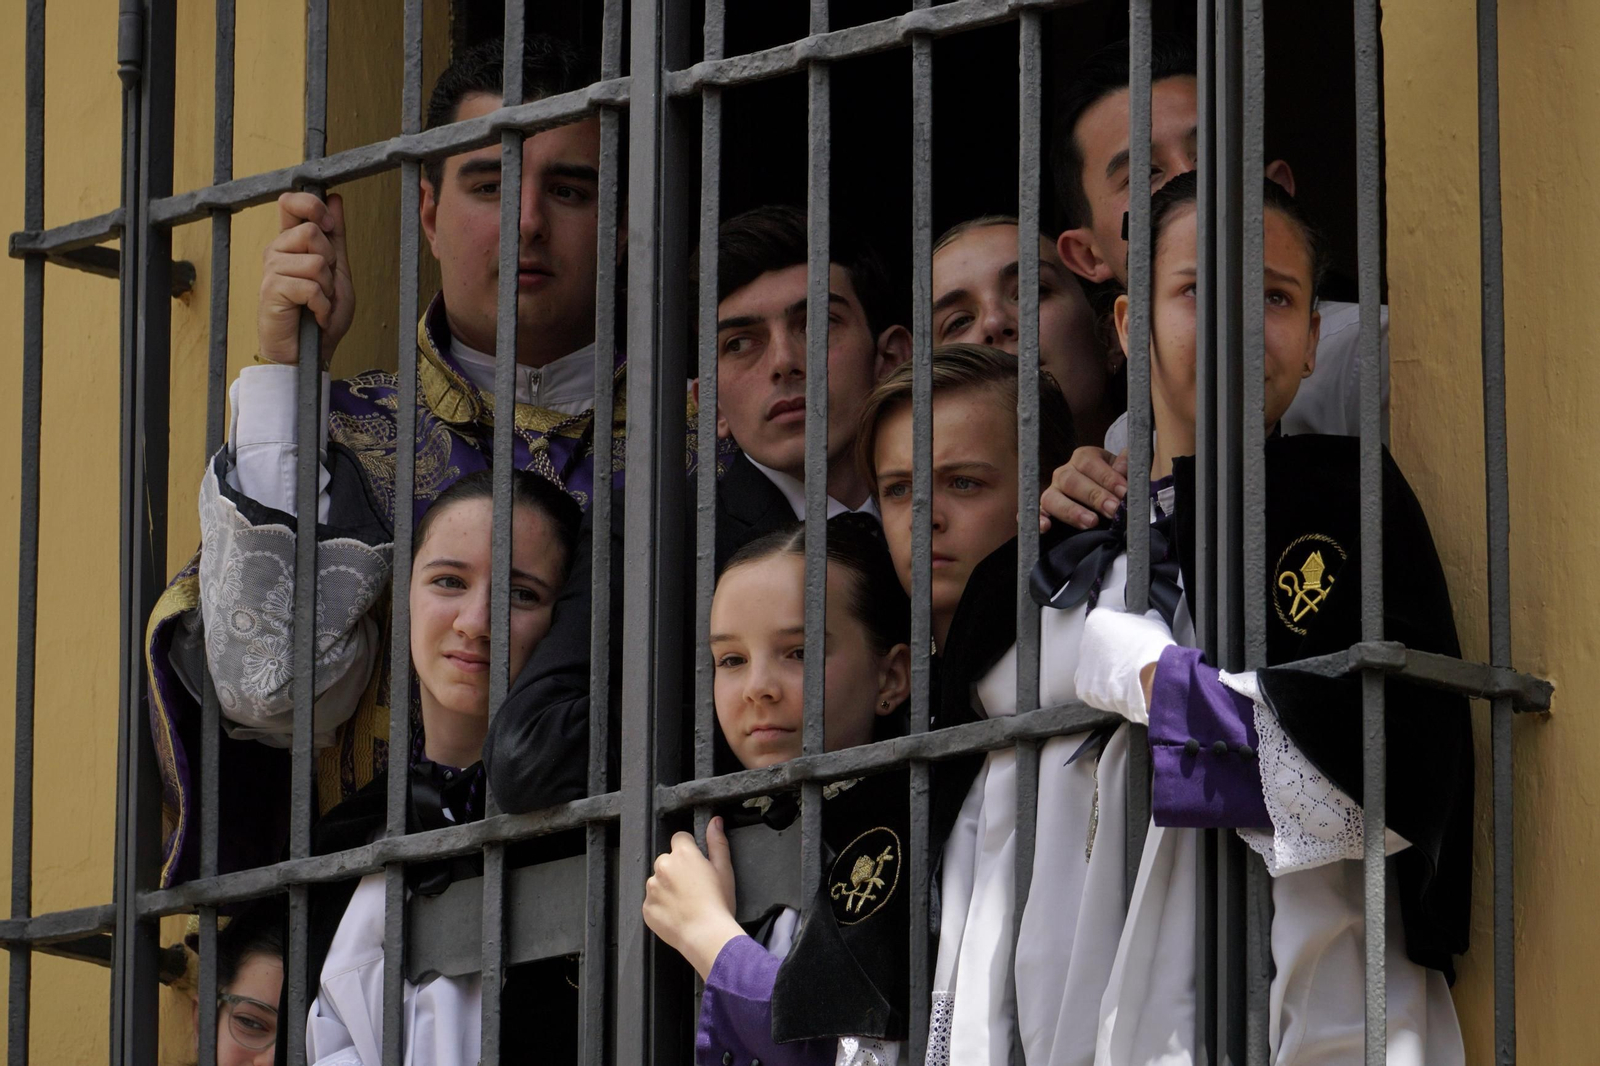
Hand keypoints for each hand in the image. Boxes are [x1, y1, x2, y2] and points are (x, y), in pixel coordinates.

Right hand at [257, 191, 354, 366]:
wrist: (309, 353)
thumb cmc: (320, 315)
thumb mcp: (336, 271)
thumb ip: (336, 236)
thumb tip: (335, 198)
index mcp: (291, 242)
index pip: (291, 202)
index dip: (313, 205)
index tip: (328, 224)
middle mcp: (277, 251)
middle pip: (312, 232)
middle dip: (330, 262)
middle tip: (323, 285)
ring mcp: (271, 269)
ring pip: (315, 262)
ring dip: (327, 289)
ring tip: (318, 303)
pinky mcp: (271, 290)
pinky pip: (310, 287)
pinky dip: (322, 306)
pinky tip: (315, 315)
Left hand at [642, 816, 742, 979]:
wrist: (706, 935)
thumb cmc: (718, 903)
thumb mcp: (724, 869)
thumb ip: (717, 842)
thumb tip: (715, 821)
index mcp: (682, 854)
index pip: (679, 838)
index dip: (688, 850)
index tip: (695, 864)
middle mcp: (663, 866)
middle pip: (666, 860)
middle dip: (676, 870)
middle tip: (692, 887)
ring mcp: (652, 888)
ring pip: (657, 881)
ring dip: (667, 888)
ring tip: (685, 904)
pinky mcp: (646, 908)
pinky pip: (652, 901)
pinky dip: (661, 906)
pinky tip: (676, 914)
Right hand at [1039, 446, 1128, 531]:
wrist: (1107, 498)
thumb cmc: (1115, 484)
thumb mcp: (1124, 471)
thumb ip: (1126, 466)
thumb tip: (1122, 467)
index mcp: (1083, 458)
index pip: (1090, 463)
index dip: (1108, 478)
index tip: (1124, 492)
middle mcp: (1064, 473)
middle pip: (1071, 481)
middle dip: (1094, 496)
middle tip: (1113, 510)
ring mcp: (1052, 493)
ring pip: (1052, 498)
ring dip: (1071, 511)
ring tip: (1091, 522)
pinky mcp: (1045, 511)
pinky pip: (1037, 514)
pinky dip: (1039, 519)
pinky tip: (1046, 527)